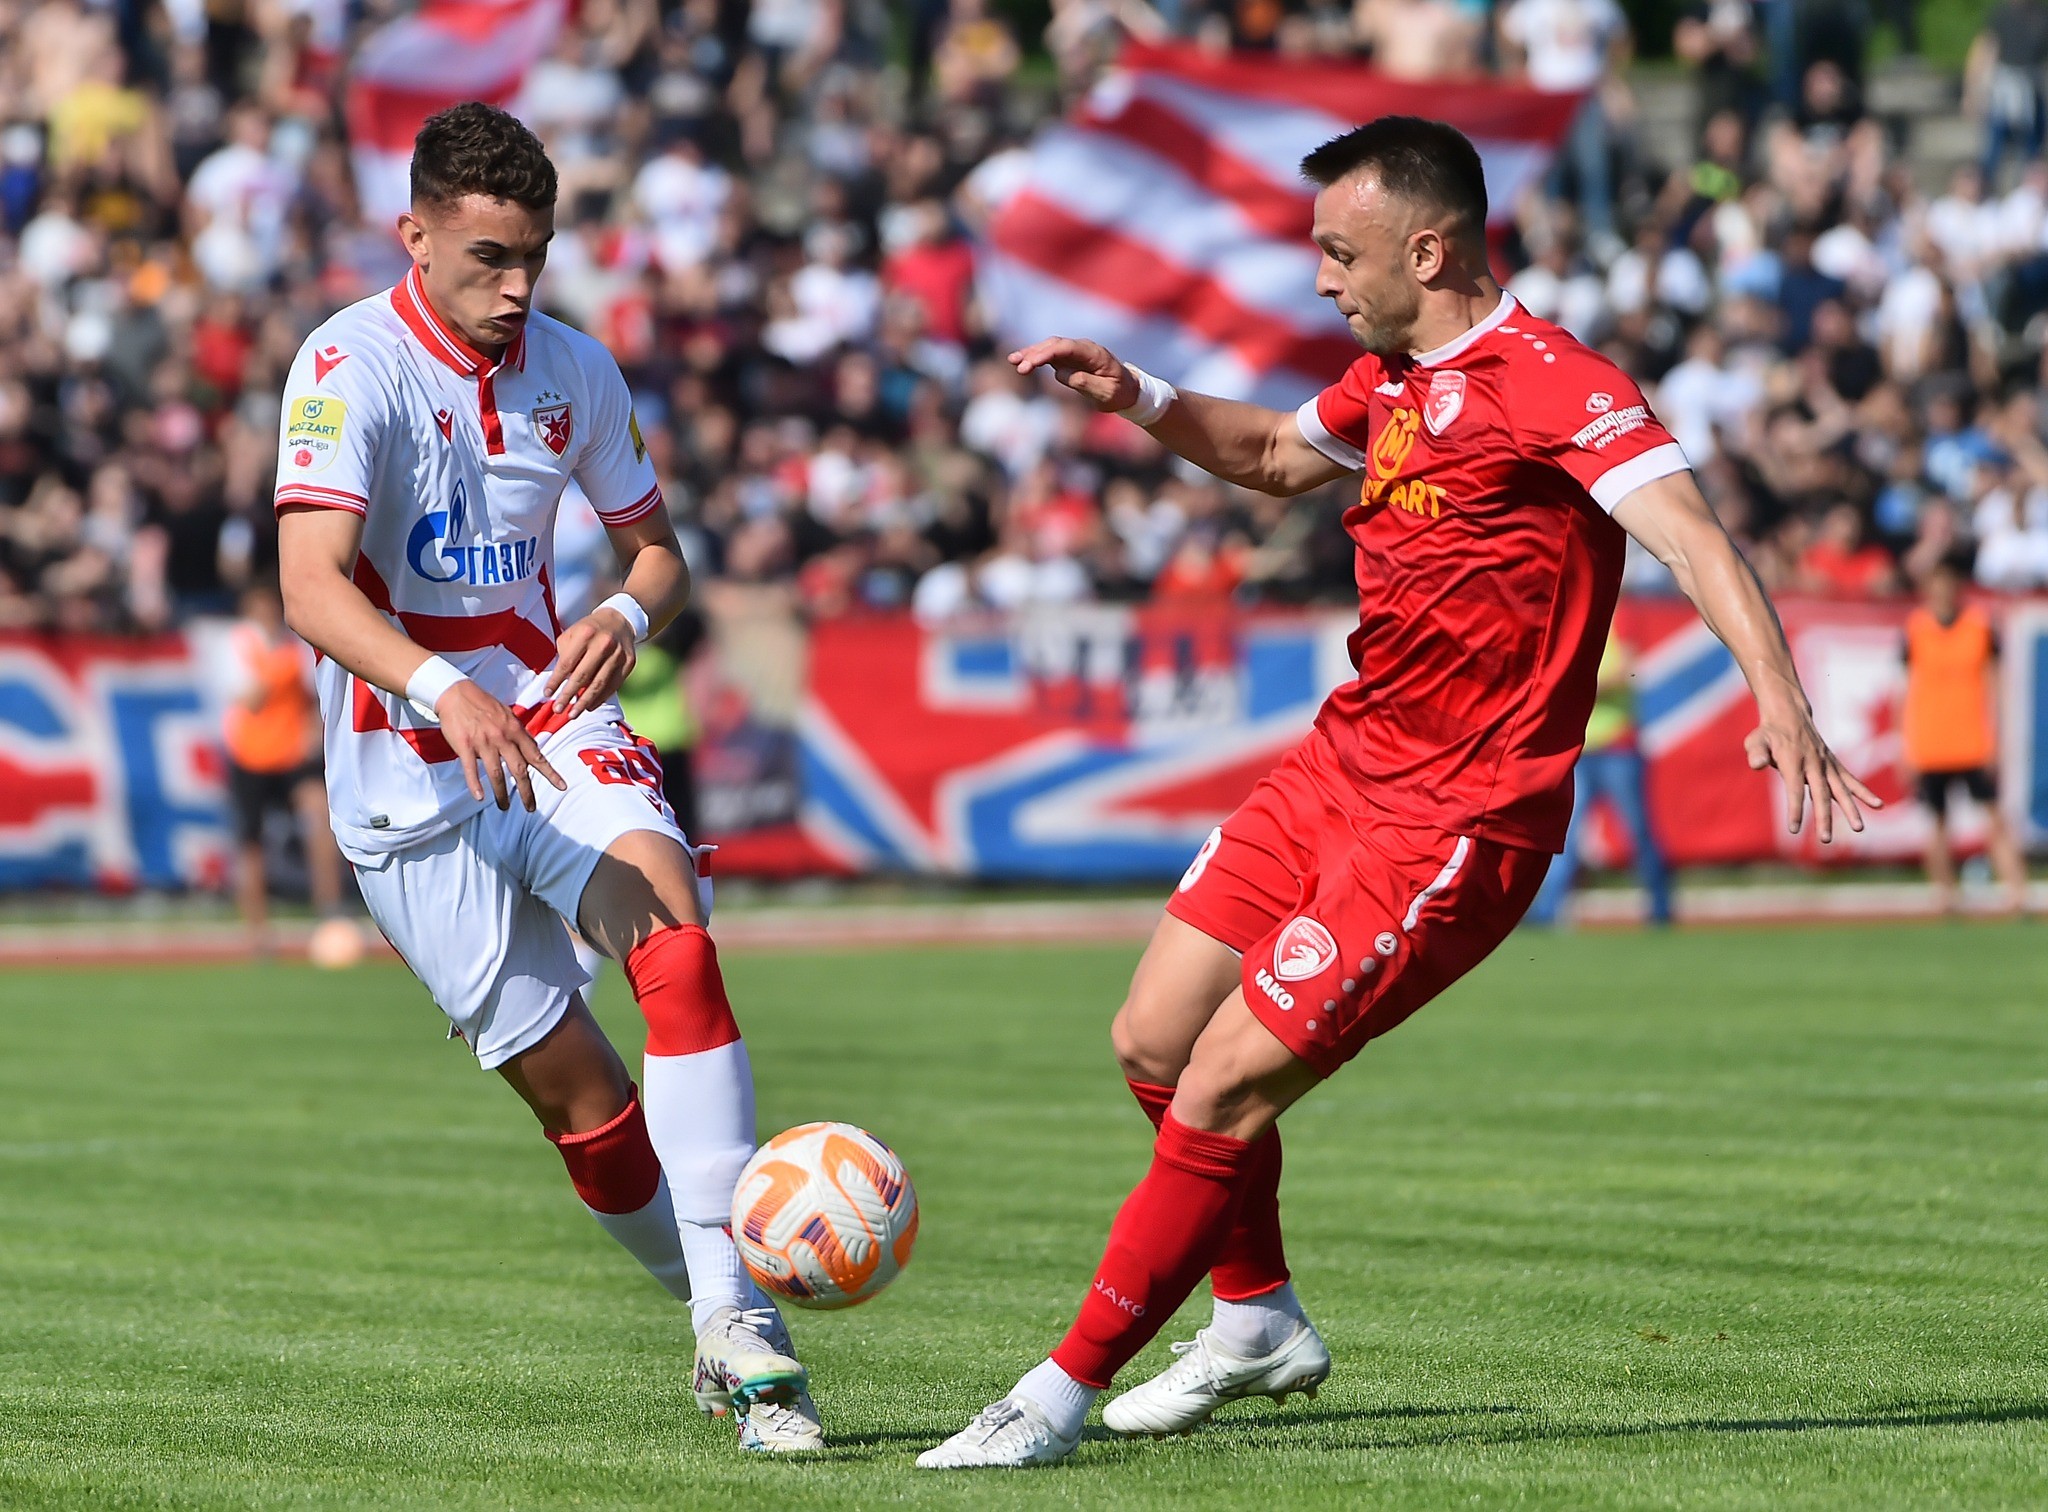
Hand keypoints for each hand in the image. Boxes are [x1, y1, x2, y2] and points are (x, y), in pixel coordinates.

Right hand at [436, 680, 565, 810]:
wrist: (456, 693)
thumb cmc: (484, 705)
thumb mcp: (508, 716)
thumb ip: (519, 735)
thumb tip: (532, 751)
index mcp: (515, 730)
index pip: (536, 755)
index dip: (550, 773)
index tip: (562, 786)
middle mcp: (503, 738)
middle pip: (519, 770)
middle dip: (527, 791)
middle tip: (531, 808)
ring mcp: (484, 742)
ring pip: (496, 774)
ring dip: (502, 793)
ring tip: (504, 806)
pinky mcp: (465, 746)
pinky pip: (471, 769)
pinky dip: (475, 784)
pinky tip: (480, 797)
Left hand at [546, 607, 636, 716]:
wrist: (619, 621)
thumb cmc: (589, 630)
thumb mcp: (572, 634)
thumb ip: (564, 655)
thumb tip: (559, 683)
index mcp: (585, 634)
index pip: (567, 663)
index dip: (556, 681)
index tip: (547, 694)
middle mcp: (603, 644)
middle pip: (583, 676)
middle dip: (568, 695)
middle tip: (558, 710)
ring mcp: (618, 654)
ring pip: (599, 684)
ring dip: (584, 702)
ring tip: (573, 714)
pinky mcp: (629, 663)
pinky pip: (613, 686)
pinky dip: (600, 698)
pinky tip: (589, 706)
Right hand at [1009, 337, 1137, 411]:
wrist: (1128, 390)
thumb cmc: (1119, 392)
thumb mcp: (1106, 393)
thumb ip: (1085, 383)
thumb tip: (1061, 374)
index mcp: (1094, 353)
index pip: (1067, 348)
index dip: (1047, 353)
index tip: (1032, 363)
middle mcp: (1083, 348)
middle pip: (1055, 344)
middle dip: (1035, 353)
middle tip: (1019, 366)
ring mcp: (1075, 352)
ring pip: (1050, 347)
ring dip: (1031, 353)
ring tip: (1012, 360)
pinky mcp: (1069, 359)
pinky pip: (1050, 355)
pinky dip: (1035, 358)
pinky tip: (1020, 362)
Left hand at [1743, 698, 1882, 843]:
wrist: (1789, 714)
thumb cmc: (1769, 732)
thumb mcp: (1756, 740)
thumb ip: (1756, 752)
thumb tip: (1756, 765)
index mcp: (1793, 761)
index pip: (1795, 789)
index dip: (1795, 808)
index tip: (1793, 829)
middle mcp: (1814, 764)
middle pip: (1821, 794)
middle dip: (1823, 817)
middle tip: (1825, 839)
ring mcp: (1826, 764)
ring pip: (1840, 789)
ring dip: (1850, 809)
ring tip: (1859, 828)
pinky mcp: (1833, 765)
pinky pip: (1850, 780)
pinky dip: (1863, 792)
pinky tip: (1877, 805)